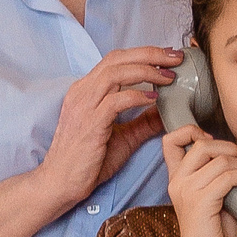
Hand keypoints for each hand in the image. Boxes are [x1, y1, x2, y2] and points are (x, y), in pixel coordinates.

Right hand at [36, 47, 178, 212]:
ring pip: (116, 73)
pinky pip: (115, 101)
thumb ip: (143, 122)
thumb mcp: (123, 137)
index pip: (116, 60)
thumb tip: (168, 111)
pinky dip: (137, 96)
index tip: (168, 56)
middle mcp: (83, 91)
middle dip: (150, 53)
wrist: (60, 182)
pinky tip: (154, 99)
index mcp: (87, 90)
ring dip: (146, 70)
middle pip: (118, 58)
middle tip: (175, 58)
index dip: (144, 53)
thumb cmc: (87, 161)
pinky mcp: (89, 123)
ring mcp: (84, 105)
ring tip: (168, 76)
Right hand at [163, 125, 236, 236]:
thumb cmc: (212, 231)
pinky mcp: (201, 202)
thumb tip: (234, 155)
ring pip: (220, 160)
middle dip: (228, 148)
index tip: (212, 142)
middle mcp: (177, 182)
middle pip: (202, 144)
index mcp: (176, 179)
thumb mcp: (209, 196)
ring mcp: (187, 191)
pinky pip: (228, 176)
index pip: (170, 140)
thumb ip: (212, 174)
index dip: (191, 132)